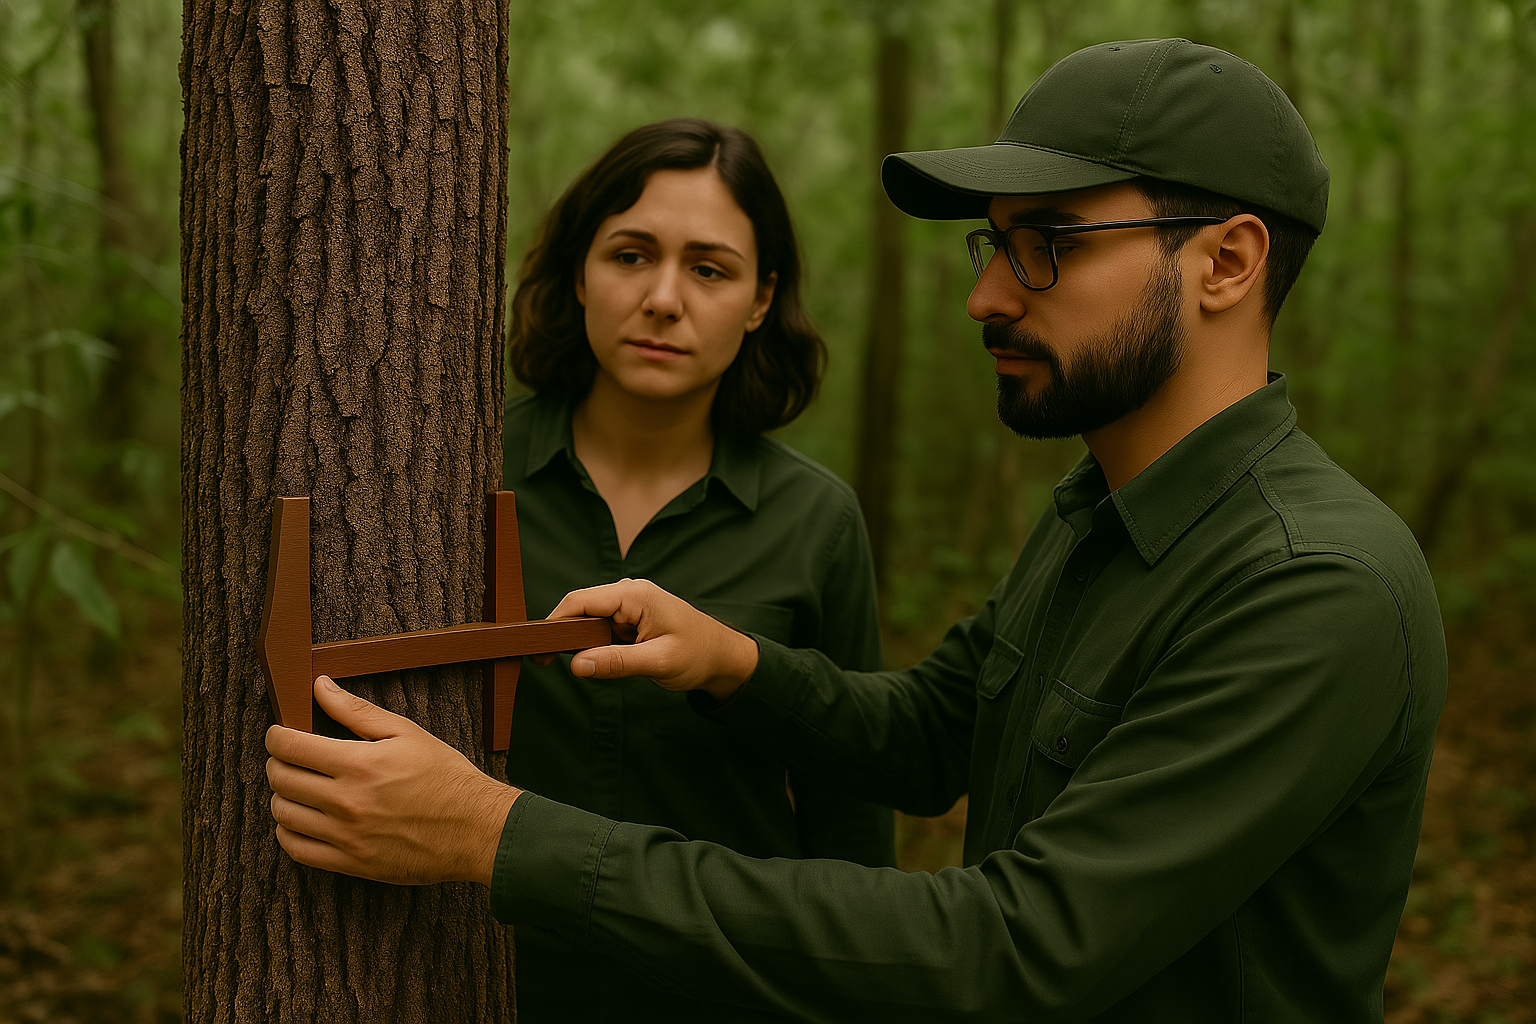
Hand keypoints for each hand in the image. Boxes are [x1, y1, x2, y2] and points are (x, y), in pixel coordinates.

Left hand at [264, 675, 519, 885]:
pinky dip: (288, 833)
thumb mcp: (406, 732)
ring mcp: (346, 836)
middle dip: (277, 762)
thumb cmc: (445, 776)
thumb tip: (320, 686)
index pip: (291, 746)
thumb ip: (357, 710)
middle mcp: (347, 801)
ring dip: (282, 796)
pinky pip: (297, 850)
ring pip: (284, 814)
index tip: (279, 733)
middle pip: (282, 779)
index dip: (276, 736)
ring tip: (298, 787)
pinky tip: (301, 820)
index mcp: (360, 764)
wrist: (475, 829)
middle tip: (290, 757)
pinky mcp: (351, 863)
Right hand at [546, 578, 758, 701]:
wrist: (723, 656)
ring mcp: (630, 603)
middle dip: (561, 632)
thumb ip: (617, 663)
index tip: (537, 647)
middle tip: (544, 661)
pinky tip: (591, 659)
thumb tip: (576, 666)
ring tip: (563, 662)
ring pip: (588, 618)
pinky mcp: (631, 616)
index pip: (581, 601)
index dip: (554, 623)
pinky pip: (601, 626)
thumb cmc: (698, 655)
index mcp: (635, 595)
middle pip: (580, 606)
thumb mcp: (658, 663)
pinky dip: (592, 642)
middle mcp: (630, 593)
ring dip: (578, 640)